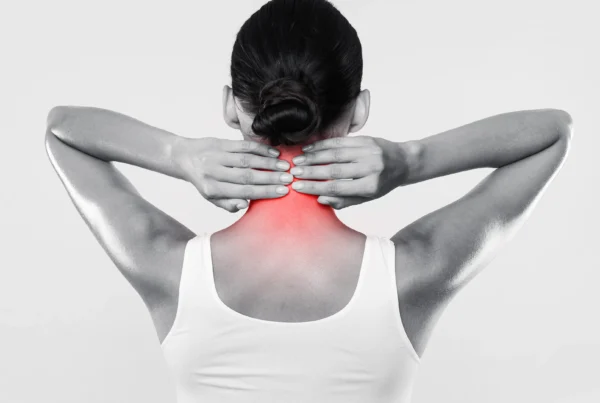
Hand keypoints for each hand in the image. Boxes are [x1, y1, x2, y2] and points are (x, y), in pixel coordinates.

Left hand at [173, 137, 291, 211]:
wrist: (183, 157)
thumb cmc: (203, 180)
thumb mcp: (211, 197)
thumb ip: (227, 204)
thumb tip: (244, 205)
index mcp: (213, 189)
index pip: (243, 191)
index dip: (265, 192)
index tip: (283, 192)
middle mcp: (214, 172)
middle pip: (247, 176)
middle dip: (270, 178)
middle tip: (290, 178)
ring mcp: (217, 156)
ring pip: (247, 160)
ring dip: (268, 162)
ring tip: (285, 165)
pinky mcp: (220, 143)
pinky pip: (243, 145)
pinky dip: (260, 148)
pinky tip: (274, 152)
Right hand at [289, 136, 409, 208]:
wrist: (403, 162)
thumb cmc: (382, 184)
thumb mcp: (367, 198)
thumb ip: (344, 200)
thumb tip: (320, 199)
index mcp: (370, 186)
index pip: (337, 187)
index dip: (315, 187)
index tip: (298, 187)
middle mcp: (371, 167)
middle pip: (334, 170)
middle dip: (311, 171)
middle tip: (293, 173)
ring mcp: (369, 151)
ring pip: (336, 154)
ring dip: (314, 156)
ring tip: (298, 161)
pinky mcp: (366, 139)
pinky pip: (341, 142)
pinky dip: (323, 145)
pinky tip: (310, 149)